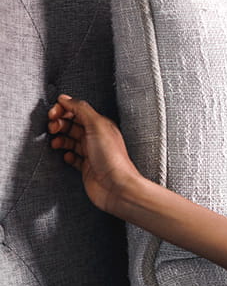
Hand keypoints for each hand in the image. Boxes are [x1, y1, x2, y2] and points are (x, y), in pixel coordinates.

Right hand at [47, 95, 142, 213]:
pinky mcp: (86, 167)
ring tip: (56, 142)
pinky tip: (67, 156)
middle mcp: (97, 138)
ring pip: (70, 140)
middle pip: (72, 125)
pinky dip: (66, 155)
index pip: (79, 111)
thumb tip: (67, 98)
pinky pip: (73, 158)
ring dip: (60, 139)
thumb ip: (81, 109)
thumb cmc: (112, 158)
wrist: (116, 186)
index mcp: (101, 125)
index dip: (64, 110)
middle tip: (52, 128)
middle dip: (59, 124)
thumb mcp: (97, 126)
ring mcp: (91, 153)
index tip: (53, 114)